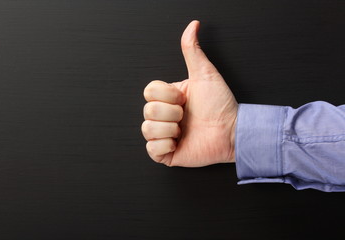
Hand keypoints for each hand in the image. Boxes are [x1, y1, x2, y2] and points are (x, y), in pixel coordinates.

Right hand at [142, 20, 237, 166]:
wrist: (232, 132)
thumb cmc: (221, 105)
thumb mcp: (204, 74)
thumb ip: (192, 51)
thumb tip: (192, 26)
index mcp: (169, 99)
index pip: (149, 92)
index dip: (167, 95)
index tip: (185, 98)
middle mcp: (165, 116)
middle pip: (147, 111)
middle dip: (171, 113)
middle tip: (187, 116)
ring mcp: (164, 135)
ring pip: (147, 129)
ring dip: (169, 129)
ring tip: (184, 130)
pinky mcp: (167, 153)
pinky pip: (151, 150)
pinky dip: (164, 145)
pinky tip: (179, 142)